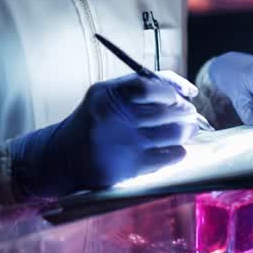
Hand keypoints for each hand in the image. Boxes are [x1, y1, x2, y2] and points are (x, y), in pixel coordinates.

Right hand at [8, 71, 199, 198]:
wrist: (62, 158)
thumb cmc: (94, 122)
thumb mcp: (108, 95)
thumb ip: (142, 85)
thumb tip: (186, 89)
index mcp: (107, 95)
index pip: (151, 86)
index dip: (172, 91)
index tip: (180, 96)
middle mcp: (113, 117)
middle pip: (166, 111)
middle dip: (185, 112)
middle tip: (191, 115)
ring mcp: (122, 143)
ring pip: (172, 134)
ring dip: (187, 131)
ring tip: (189, 130)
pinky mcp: (128, 168)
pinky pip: (168, 157)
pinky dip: (178, 152)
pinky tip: (177, 150)